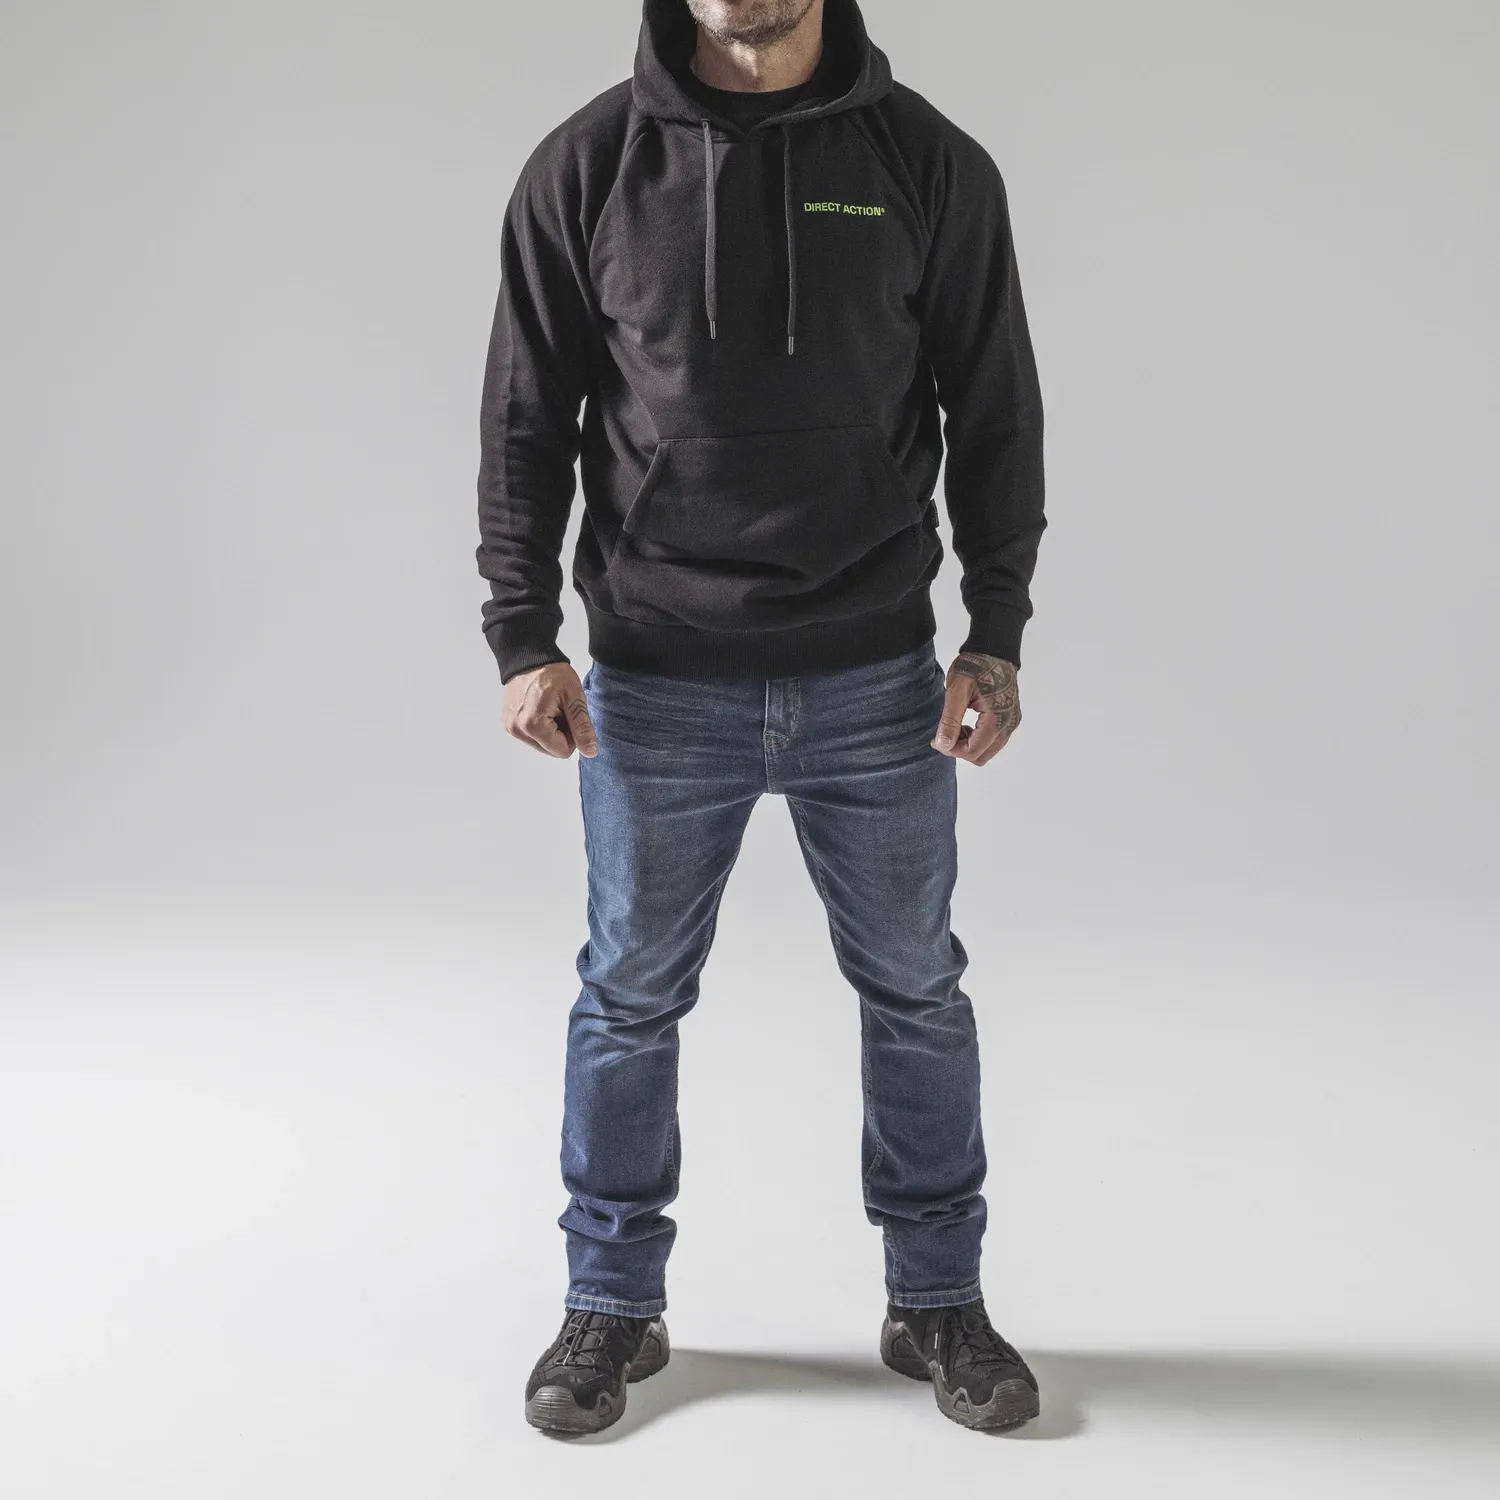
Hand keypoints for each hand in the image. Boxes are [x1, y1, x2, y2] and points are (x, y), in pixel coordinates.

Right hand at [502, 661, 598, 758]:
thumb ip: (582, 727)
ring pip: (542, 744)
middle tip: (560, 709)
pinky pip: (531, 736)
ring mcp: (511, 728)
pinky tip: (540, 707)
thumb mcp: (574, 697)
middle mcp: (517, 730)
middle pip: (551, 749)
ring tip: (550, 707)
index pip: (563, 751)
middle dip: (560, 733)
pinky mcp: (508, 724)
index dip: (572, 735)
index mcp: (533, 725)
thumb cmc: (552, 673)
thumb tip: (590, 752)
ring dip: (551, 730)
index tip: (569, 714)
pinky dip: (540, 726)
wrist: (529, 657)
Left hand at [931, 651, 1020, 765]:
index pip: (973, 752)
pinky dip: (978, 739)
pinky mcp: (1010, 718)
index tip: (936, 738)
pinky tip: (966, 724)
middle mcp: (1009, 724)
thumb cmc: (976, 665)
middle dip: (960, 749)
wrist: (994, 650)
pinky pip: (994, 741)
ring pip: (988, 751)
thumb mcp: (957, 690)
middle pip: (982, 756)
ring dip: (969, 745)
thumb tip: (943, 745)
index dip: (951, 750)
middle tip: (944, 732)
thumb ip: (950, 719)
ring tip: (955, 726)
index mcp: (997, 719)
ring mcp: (1012, 722)